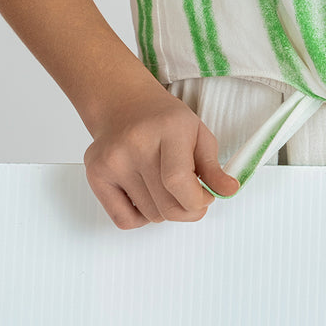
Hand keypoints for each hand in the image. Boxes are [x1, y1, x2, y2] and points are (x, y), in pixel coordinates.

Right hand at [83, 84, 240, 228]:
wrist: (124, 105)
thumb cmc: (164, 121)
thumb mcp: (198, 133)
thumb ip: (214, 166)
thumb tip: (229, 191)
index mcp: (168, 128)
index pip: (179, 181)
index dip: (197, 201)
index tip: (205, 199)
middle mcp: (136, 143)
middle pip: (166, 206)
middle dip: (186, 210)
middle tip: (191, 198)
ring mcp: (112, 160)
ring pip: (150, 216)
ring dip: (164, 210)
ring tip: (164, 186)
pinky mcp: (95, 174)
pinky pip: (124, 220)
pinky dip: (141, 217)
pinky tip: (146, 194)